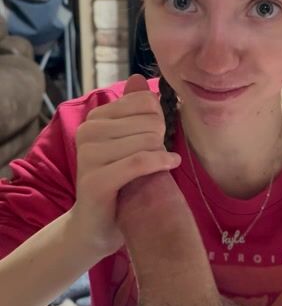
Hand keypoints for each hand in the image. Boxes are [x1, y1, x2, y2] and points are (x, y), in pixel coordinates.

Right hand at [70, 74, 180, 256]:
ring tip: (156, 166)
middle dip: (160, 139)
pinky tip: (170, 165)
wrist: (96, 227)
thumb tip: (137, 77)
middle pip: (149, 121)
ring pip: (146, 141)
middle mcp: (87, 132)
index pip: (144, 102)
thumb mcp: (128, 142)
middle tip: (155, 157)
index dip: (159, 118)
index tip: (157, 136)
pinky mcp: (96, 180)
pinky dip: (160, 162)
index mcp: (95, 118)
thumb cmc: (119, 182)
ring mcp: (88, 155)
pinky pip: (139, 162)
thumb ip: (132, 110)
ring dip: (160, 154)